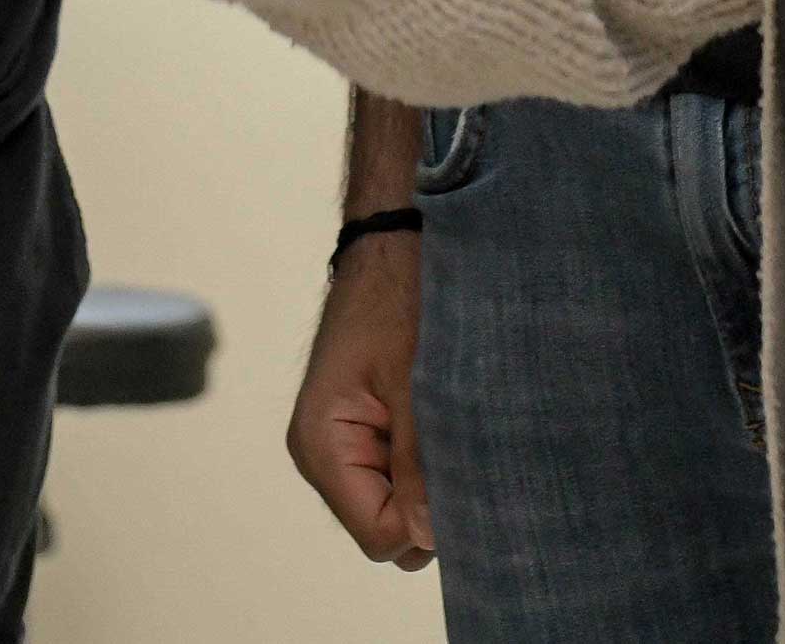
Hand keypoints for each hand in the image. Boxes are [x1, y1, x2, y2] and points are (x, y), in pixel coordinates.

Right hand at [289, 226, 433, 567]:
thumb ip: (418, 464)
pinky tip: (438, 423)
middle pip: (384, 530)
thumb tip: (428, 538)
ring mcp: (338, 446)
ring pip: (393, 508)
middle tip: (462, 452)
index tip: (464, 479)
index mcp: (321, 444)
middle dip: (427, 507)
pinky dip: (423, 465)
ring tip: (449, 429)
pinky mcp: (360, 434)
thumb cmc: (400, 303)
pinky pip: (395, 478)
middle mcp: (320, 455)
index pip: (378, 534)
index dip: (425, 522)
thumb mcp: (417, 384)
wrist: (391, 245)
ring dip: (428, 484)